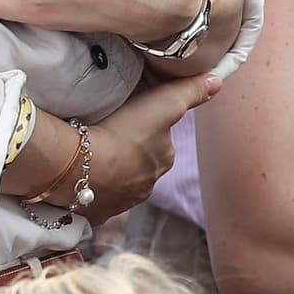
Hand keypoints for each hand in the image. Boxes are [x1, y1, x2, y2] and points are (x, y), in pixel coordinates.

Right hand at [70, 73, 221, 221]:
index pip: (160, 142)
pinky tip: (80, 175)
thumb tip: (216, 82)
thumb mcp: (163, 104)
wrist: (78, 167)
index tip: (130, 118)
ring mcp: (120, 202)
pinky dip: (90, 186)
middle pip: (139, 163)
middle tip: (107, 131)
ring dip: (109, 169)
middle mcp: (146, 187)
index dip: (147, 128)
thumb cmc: (122, 133)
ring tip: (90, 152)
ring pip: (118, 180)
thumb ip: (190, 92)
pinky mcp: (95, 211)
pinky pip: (95, 196)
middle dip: (128, 151)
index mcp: (163, 162)